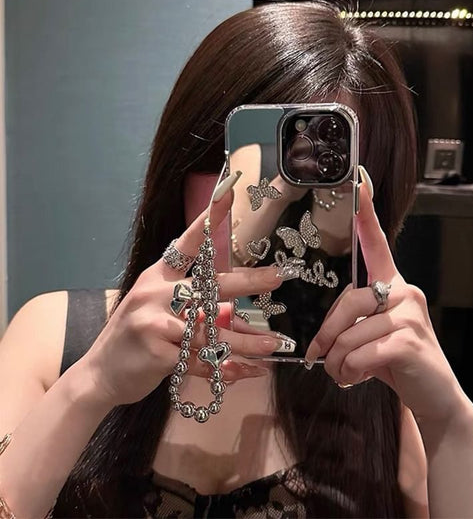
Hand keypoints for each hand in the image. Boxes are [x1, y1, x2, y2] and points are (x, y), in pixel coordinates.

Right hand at [81, 190, 285, 406]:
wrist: (99, 374)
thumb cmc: (136, 338)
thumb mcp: (159, 311)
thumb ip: (195, 308)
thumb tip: (236, 314)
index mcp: (158, 276)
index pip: (187, 242)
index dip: (209, 218)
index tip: (228, 192)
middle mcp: (157, 293)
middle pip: (211, 284)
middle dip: (249, 281)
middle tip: (279, 276)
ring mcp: (156, 322)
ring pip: (213, 330)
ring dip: (247, 340)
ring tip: (274, 342)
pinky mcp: (158, 353)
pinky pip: (203, 361)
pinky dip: (227, 370)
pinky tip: (246, 372)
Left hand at [305, 182, 472, 425]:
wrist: (432, 394)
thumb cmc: (394, 360)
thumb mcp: (370, 334)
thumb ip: (352, 320)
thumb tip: (322, 333)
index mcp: (393, 283)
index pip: (378, 244)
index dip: (367, 214)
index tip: (360, 183)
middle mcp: (404, 290)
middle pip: (349, 301)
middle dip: (326, 335)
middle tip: (319, 357)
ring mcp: (410, 314)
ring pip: (351, 333)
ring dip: (338, 361)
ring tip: (342, 373)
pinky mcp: (410, 341)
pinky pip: (362, 352)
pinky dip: (350, 370)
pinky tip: (355, 378)